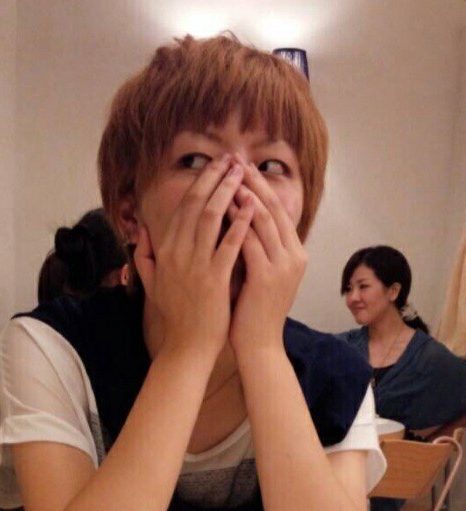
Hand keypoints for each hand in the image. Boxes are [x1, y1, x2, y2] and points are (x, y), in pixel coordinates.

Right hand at [134, 156, 253, 360]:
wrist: (187, 347)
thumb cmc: (175, 316)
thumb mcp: (152, 285)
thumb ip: (144, 258)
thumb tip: (141, 234)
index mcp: (164, 252)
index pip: (182, 209)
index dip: (199, 184)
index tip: (214, 167)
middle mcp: (177, 254)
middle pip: (195, 205)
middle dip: (214, 178)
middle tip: (231, 159)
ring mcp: (195, 266)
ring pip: (210, 218)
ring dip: (227, 192)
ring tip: (242, 174)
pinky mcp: (214, 279)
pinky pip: (228, 245)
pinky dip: (240, 224)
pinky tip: (251, 207)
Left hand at [229, 159, 307, 354]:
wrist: (259, 344)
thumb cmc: (252, 309)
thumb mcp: (261, 273)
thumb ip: (255, 246)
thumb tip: (238, 217)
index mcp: (294, 253)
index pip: (277, 210)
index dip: (259, 186)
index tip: (240, 167)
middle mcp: (295, 255)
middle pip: (274, 208)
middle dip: (253, 182)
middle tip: (234, 160)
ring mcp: (284, 265)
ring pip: (264, 219)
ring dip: (244, 195)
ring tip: (228, 175)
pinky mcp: (268, 277)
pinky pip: (250, 241)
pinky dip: (236, 221)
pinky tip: (221, 207)